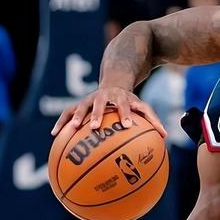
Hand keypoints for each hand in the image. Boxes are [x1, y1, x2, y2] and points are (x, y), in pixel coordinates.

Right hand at [51, 87, 166, 137]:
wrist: (114, 82)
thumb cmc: (131, 102)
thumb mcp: (143, 107)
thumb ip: (153, 120)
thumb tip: (166, 136)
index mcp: (121, 98)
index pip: (124, 105)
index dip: (125, 113)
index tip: (126, 124)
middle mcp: (104, 97)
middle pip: (100, 104)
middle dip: (97, 114)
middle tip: (96, 126)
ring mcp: (90, 99)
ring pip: (81, 107)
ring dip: (76, 116)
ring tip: (72, 128)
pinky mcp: (80, 103)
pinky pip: (68, 113)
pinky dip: (61, 122)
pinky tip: (54, 135)